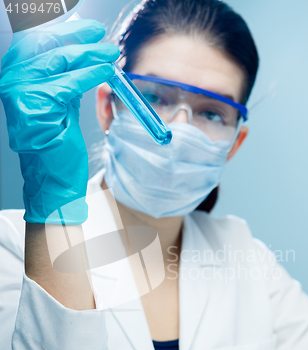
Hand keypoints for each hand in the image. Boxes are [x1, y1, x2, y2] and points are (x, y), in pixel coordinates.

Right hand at [0, 20, 118, 223]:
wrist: (54, 177)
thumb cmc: (57, 144)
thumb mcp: (61, 102)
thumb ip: (65, 77)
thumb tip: (84, 51)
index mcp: (16, 77)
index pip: (38, 42)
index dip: (64, 31)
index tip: (89, 30)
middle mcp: (12, 81)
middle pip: (47, 45)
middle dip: (78, 37)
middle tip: (103, 36)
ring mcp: (19, 92)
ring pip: (60, 60)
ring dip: (91, 54)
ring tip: (111, 53)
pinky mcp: (35, 105)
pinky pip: (69, 82)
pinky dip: (91, 74)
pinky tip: (107, 71)